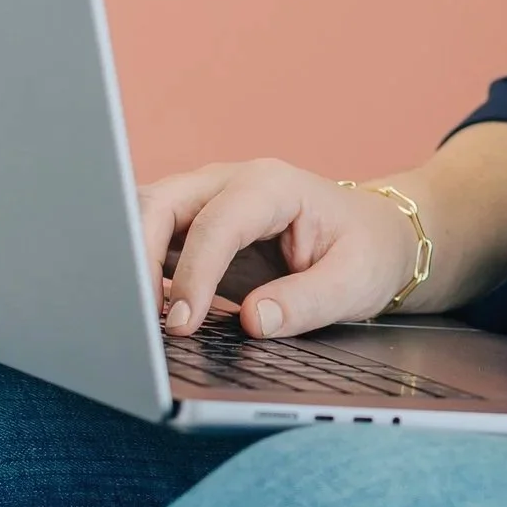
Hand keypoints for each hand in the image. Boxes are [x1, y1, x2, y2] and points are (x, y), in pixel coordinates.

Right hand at [138, 158, 417, 341]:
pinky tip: (147, 308)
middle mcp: (229, 183)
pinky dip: (139, 270)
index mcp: (272, 187)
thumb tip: (252, 321)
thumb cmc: (366, 251)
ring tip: (139, 314)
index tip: (183, 323)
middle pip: (160, 203)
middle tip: (146, 318)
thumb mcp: (355, 282)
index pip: (216, 223)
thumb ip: (306, 303)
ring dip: (131, 260)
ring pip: (144, 214)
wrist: (374, 235)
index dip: (195, 274)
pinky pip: (151, 239)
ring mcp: (206, 201)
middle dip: (140, 257)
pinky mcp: (194, 227)